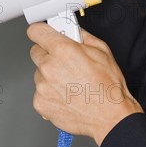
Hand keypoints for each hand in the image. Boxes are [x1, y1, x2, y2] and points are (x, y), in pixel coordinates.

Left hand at [28, 23, 142, 145]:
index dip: (41, 30)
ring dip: (49, 74)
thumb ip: (82, 36)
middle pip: (36, 51)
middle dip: (47, 52)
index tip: (42, 32)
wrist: (109, 116)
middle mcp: (49, 67)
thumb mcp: (101, 50)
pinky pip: (40, 91)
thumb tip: (73, 31)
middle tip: (63, 59)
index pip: (36, 31)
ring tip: (69, 81)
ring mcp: (42, 87)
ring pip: (39, 72)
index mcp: (63, 50)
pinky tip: (66, 93)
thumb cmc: (107, 86)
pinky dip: (49, 92)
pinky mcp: (40, 103)